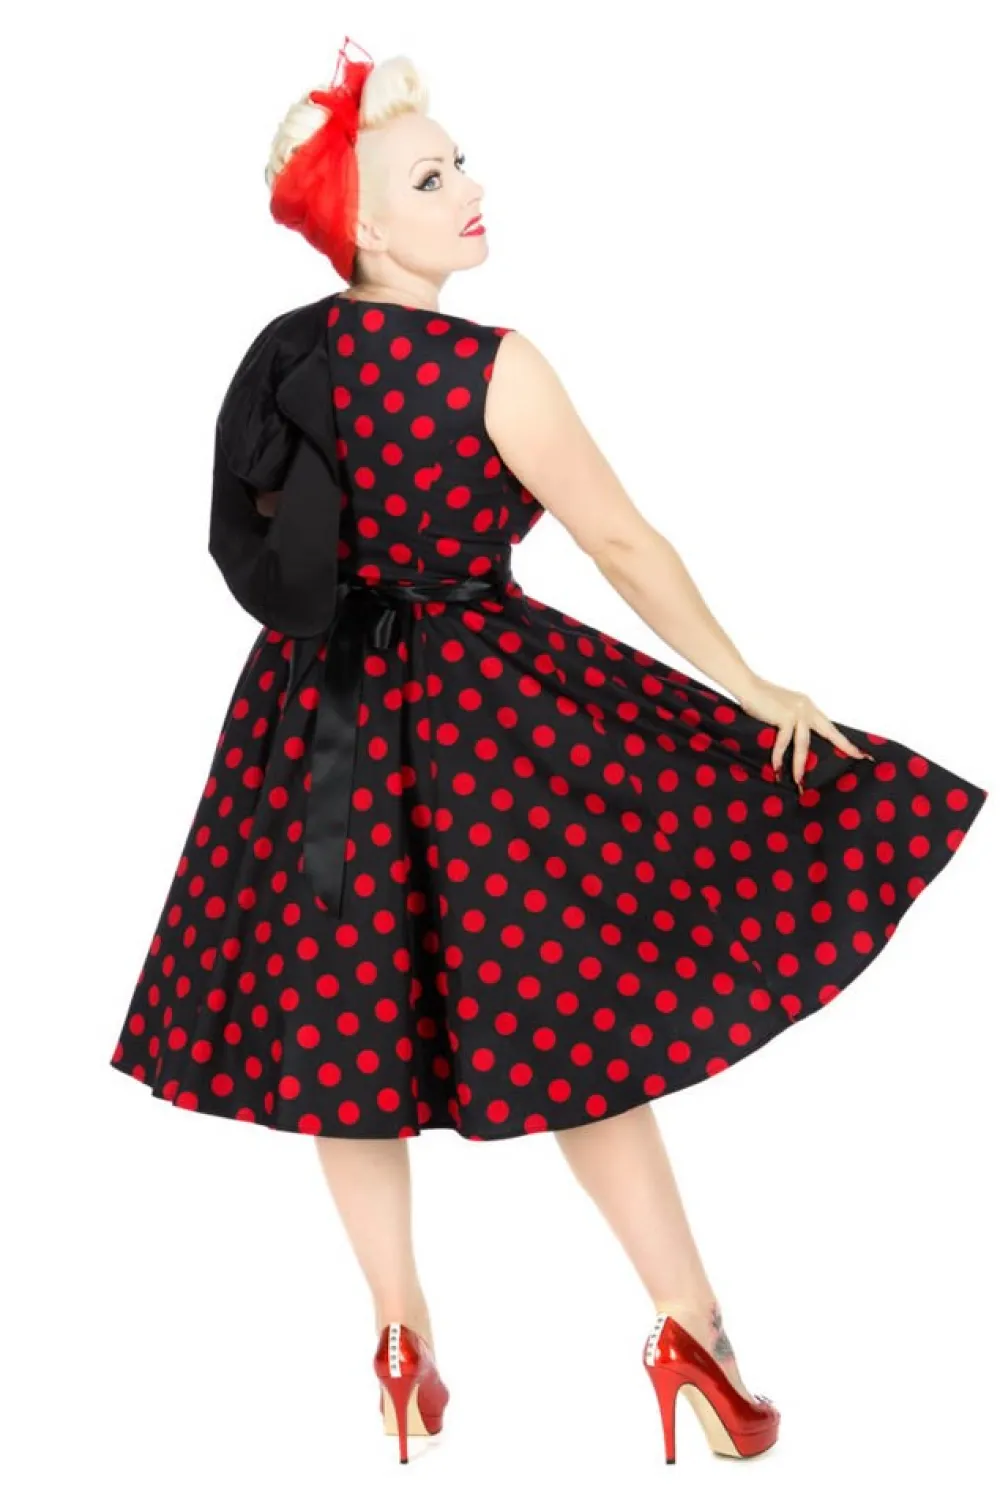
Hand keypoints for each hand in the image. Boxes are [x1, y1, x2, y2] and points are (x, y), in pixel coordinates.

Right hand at [735, 673, 874, 787]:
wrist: (747, 686)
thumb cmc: (760, 700)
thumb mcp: (782, 711)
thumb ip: (792, 724)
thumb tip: (795, 746)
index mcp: (808, 707)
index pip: (829, 726)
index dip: (843, 739)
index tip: (858, 751)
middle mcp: (807, 708)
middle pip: (828, 732)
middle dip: (843, 745)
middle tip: (859, 757)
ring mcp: (798, 711)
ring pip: (803, 743)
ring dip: (799, 764)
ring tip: (798, 781)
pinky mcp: (786, 716)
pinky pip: (784, 741)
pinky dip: (778, 755)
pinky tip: (776, 767)